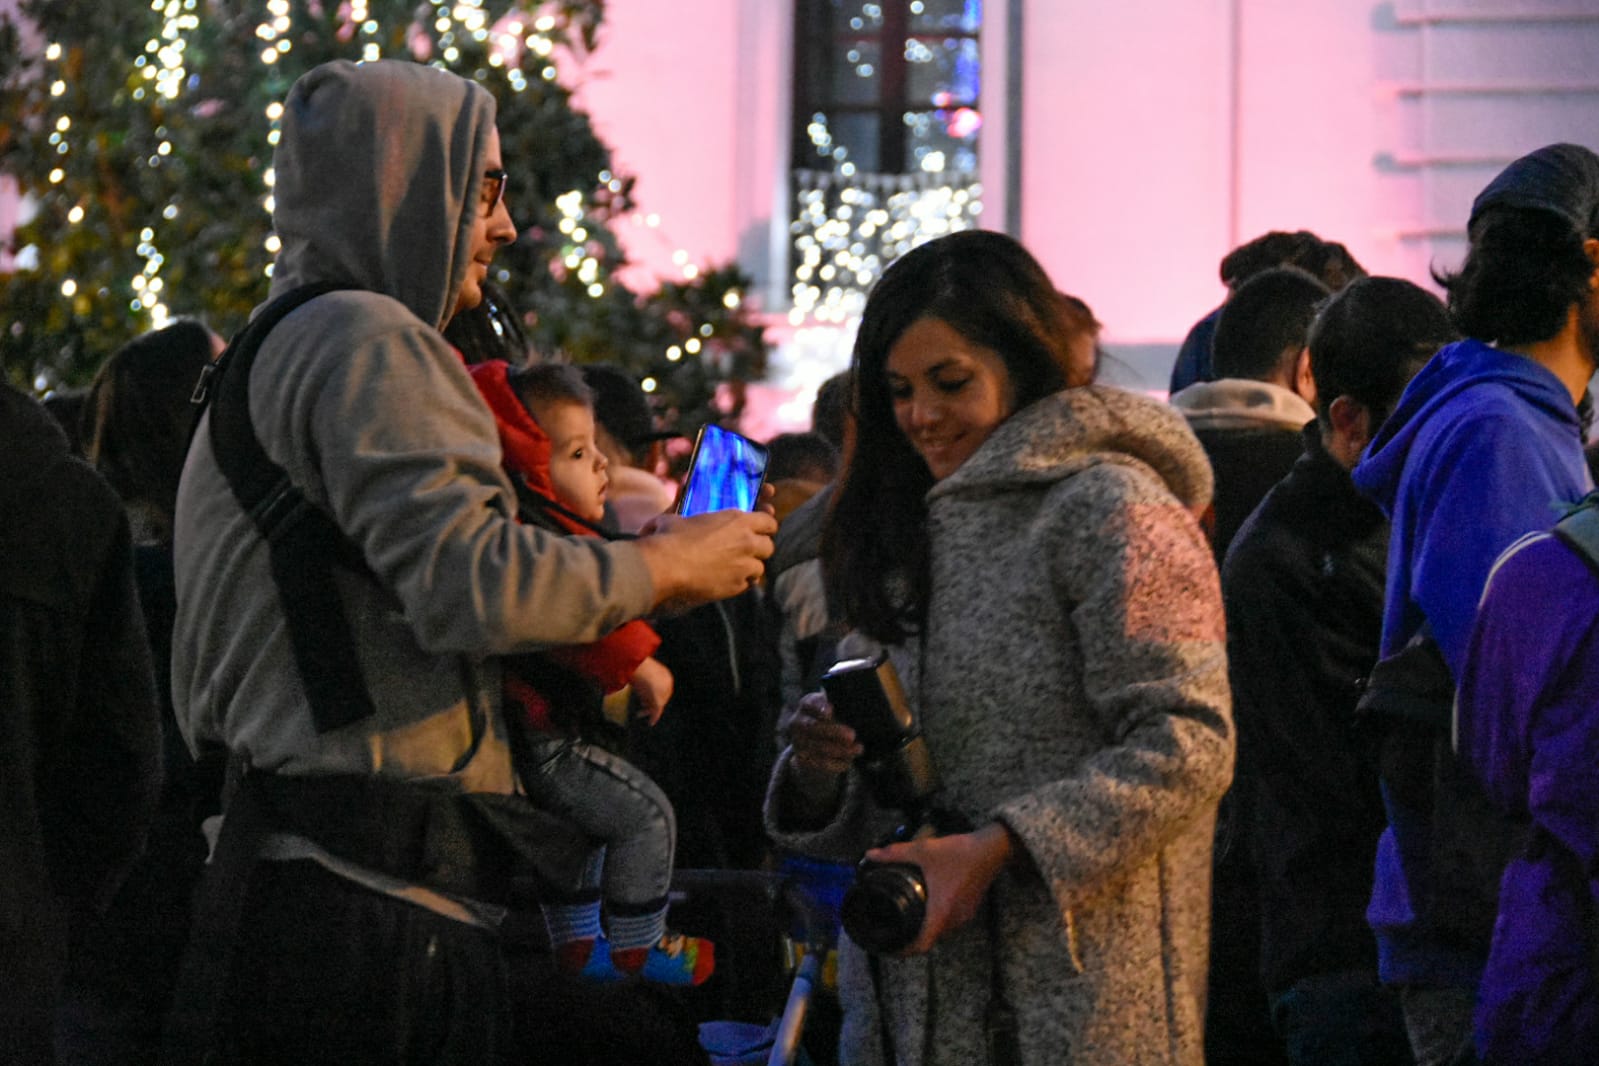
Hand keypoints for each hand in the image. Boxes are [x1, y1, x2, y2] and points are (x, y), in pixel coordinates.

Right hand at [629, 656, 673, 726]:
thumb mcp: (639, 668)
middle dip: (650, 701)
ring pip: (658, 705)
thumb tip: (628, 671)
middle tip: (642, 705)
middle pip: (661, 697)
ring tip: (639, 714)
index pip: (661, 687)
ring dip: (649, 710)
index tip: (644, 696)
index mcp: (666, 676)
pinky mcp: (659, 702)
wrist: (642, 669)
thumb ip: (638, 672)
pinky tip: (650, 722)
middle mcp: (668, 685)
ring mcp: (664, 694)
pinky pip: (657, 712)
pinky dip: (654, 718)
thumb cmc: (638, 665)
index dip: (652, 693)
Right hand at [634, 506, 776, 610]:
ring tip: (737, 568)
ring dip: (751, 568)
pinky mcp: (736, 586)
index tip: (759, 530)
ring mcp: (744, 566)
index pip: (769, 521)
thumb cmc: (670, 539)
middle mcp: (747, 542)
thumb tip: (668, 513)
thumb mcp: (677, 519)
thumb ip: (683, 516)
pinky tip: (727, 581)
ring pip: (760, 568)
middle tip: (747, 550)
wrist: (666, 568)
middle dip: (760, 549)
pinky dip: (740, 583)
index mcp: (737, 520)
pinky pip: (747, 585)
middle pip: (769, 546)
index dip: (765, 526)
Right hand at [784, 691, 861, 778]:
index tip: (831, 711)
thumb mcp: (836, 711)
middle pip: (813, 726)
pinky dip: (837, 763)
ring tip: (858, 749)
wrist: (815, 747)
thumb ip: (843, 710)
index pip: (810, 703)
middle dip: (834, 731)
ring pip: (819, 747)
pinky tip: (849, 760)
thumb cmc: (832, 722)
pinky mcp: (802, 759)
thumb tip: (855, 721)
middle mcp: (797, 722)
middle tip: (852, 735)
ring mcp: (798, 742)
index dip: (819, 707)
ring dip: (841, 749)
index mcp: (807, 705)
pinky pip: (820, 763)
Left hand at [864, 823, 1014, 955]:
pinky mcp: (971, 909)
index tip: (890, 947)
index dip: (904, 951)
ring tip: (908, 916)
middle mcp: (954, 920)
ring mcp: (965, 916)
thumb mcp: (923, 850)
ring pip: (941, 932)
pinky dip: (938, 919)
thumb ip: (895, 854)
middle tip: (893, 928)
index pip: (922, 946)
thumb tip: (870, 855)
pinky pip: (950, 922)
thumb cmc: (958, 853)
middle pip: (930, 940)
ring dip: (926, 927)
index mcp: (940, 912)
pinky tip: (929, 905)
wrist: (991, 849)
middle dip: (912, 937)